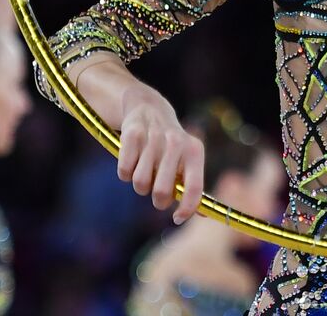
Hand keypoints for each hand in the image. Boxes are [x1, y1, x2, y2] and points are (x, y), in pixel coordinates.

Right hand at [117, 84, 203, 223]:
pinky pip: (124, 173)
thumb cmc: (170, 144)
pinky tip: (133, 159)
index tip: (178, 219)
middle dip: (158, 199)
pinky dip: (126, 172)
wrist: (148, 107)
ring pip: (140, 184)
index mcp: (194, 151)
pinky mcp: (132, 134)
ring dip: (140, 185)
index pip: (194, 188)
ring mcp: (154, 138)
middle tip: (157, 190)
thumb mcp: (188, 158)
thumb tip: (202, 216)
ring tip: (145, 170)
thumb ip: (193, 186)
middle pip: (161, 192)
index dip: (187, 209)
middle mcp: (176, 143)